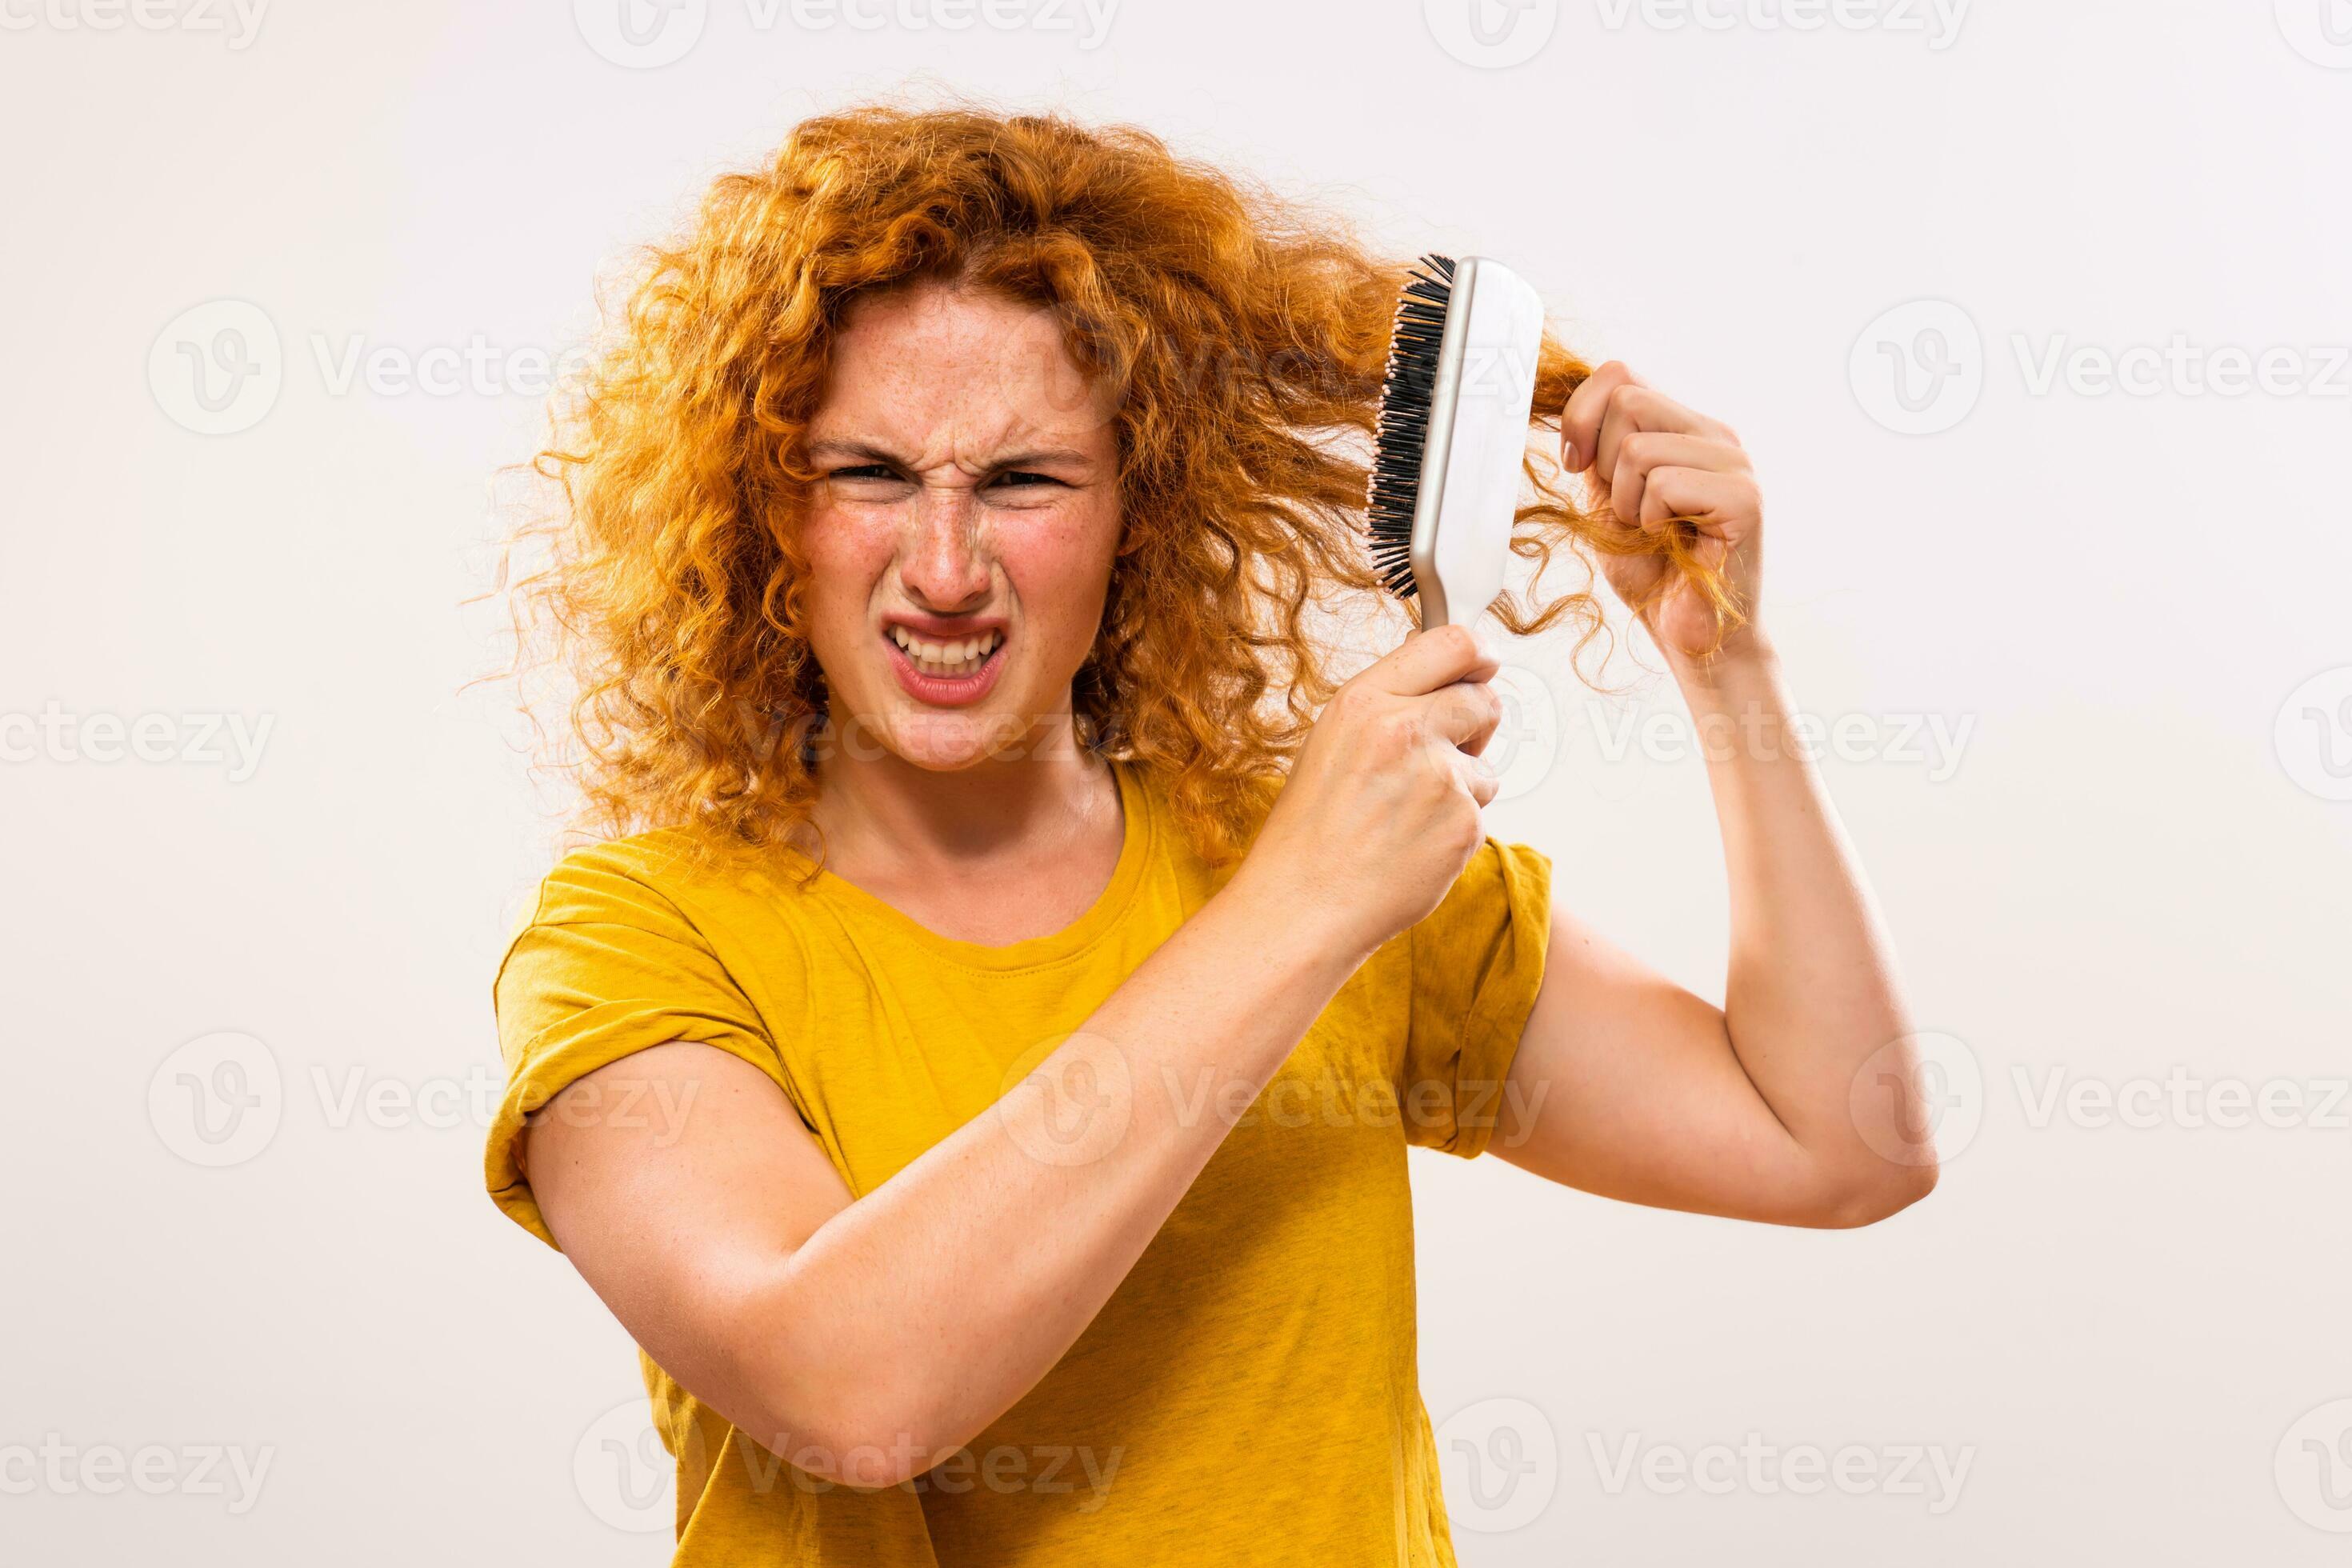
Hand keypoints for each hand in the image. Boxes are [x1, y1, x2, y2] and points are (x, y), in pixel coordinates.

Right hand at [1234, 624, 1503, 961]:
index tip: (1484, 665)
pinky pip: (1480, 814)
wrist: (1303, 904)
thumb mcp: (1332, 742)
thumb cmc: (1309, 831)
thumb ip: (1387, 705)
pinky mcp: (1463, 823)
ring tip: (1407, 816)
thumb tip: (1441, 677)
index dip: (1479, 654)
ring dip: (1462, 786)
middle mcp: (1405, 729)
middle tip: (1445, 752)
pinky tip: (1413, 845)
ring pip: (1485, 765)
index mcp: (1365, 701)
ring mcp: (1439, 777)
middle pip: (1484, 700)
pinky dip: (1455, 829)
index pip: (1452, 642)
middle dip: (1476, 725)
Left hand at [1557, 362, 1764, 661]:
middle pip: (1627, 398)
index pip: (1619, 373)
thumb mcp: (1607, 499)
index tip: (1577, 464)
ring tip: (1654, 533)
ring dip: (1627, 503)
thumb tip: (1568, 408)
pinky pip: (1664, 483)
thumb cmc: (1653, 572)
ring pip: (1639, 447)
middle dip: (1604, 464)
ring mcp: (1734, 463)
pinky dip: (1651, 521)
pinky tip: (1676, 542)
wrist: (1688, 633)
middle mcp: (1714, 435)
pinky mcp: (1744, 497)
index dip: (1581, 414)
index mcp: (1683, 427)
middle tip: (1629, 512)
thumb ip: (1598, 451)